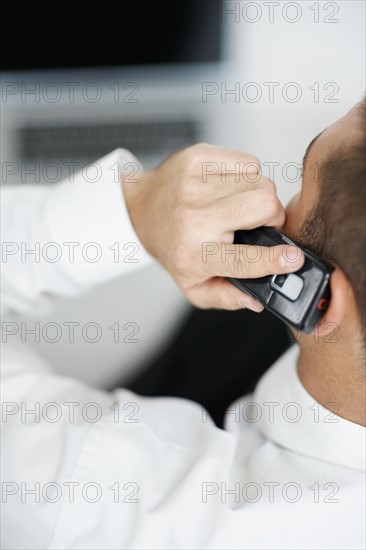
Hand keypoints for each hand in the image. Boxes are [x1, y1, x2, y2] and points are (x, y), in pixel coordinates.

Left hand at [122, 143, 303, 310]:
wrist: (142, 210)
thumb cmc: (173, 247)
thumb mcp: (193, 285)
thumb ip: (225, 297)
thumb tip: (255, 300)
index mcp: (195, 255)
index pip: (242, 260)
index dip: (273, 259)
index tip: (293, 258)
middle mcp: (194, 218)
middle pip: (265, 204)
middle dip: (272, 215)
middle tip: (256, 223)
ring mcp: (194, 184)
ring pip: (260, 181)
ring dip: (257, 195)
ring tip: (237, 205)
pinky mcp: (198, 158)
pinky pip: (248, 162)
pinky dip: (246, 174)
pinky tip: (230, 187)